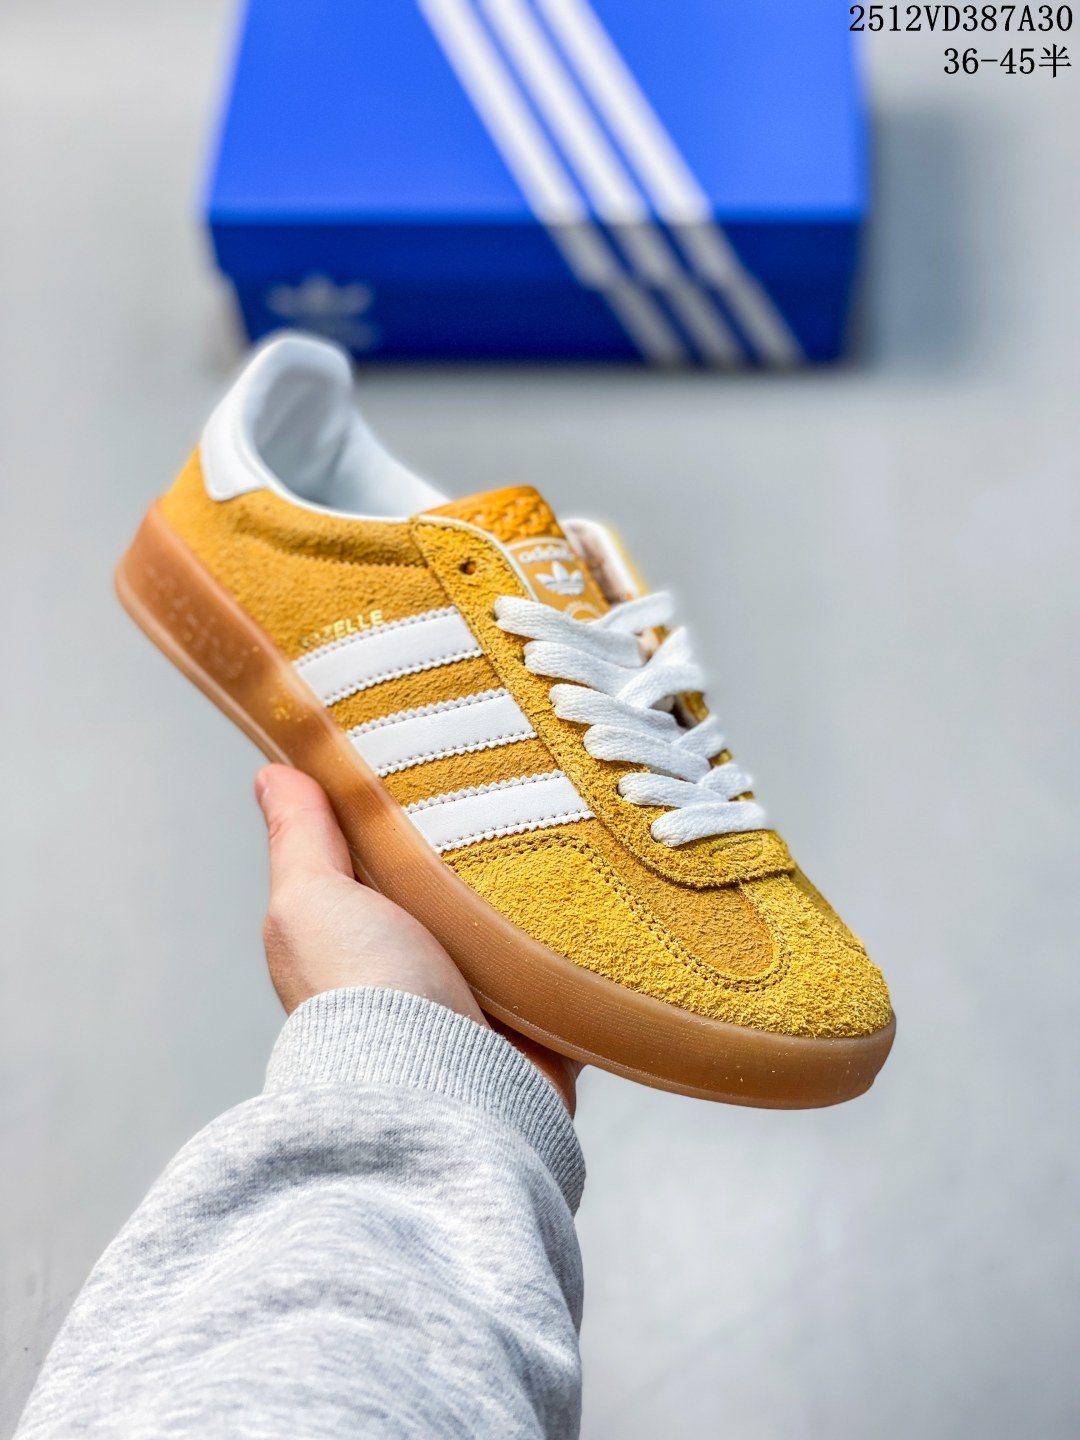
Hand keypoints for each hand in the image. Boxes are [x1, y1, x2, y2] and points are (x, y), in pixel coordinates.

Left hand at [255, 765, 578, 1111]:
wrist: (442, 1087)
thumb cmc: (361, 994)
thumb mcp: (311, 899)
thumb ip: (301, 840)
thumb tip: (270, 774)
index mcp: (367, 924)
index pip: (392, 845)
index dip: (414, 797)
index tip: (449, 738)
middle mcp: (425, 957)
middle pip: (467, 875)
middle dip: (496, 833)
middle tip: (535, 766)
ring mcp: (489, 988)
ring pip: (529, 914)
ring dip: (552, 880)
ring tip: (587, 809)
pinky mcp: (547, 1015)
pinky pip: (580, 958)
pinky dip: (594, 932)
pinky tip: (618, 879)